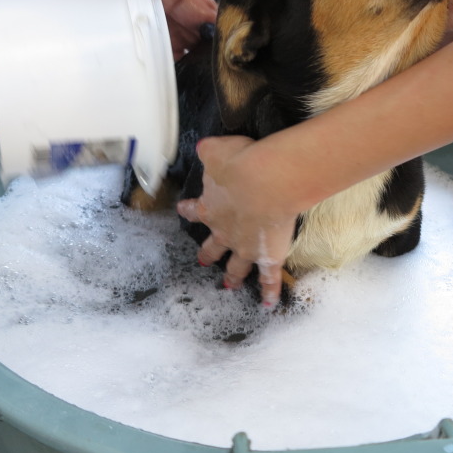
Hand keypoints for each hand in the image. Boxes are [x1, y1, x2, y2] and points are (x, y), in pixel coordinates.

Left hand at [176, 136, 298, 308]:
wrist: (265, 181)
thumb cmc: (241, 163)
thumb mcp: (217, 150)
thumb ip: (208, 151)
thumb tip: (203, 148)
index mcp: (210, 207)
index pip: (194, 210)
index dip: (189, 211)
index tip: (183, 210)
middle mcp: (224, 232)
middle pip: (213, 247)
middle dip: (207, 254)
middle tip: (201, 261)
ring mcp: (245, 247)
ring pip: (237, 267)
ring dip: (233, 276)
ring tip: (229, 285)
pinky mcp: (268, 256)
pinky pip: (269, 278)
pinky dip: (269, 292)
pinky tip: (269, 304)